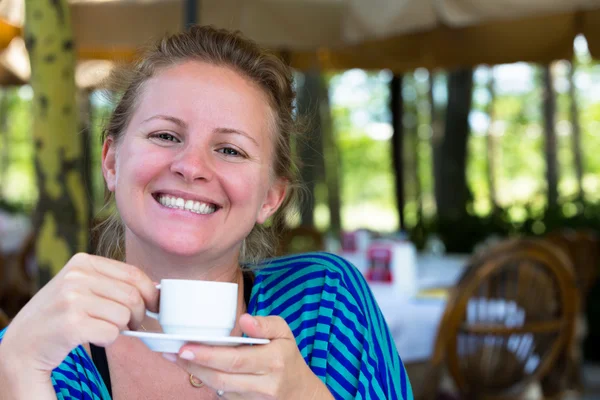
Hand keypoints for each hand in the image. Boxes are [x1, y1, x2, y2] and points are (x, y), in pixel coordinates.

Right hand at [0, 253, 158, 376]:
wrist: (23, 343)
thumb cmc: (61, 315)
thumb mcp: (82, 286)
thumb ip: (112, 282)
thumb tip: (155, 290)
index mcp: (83, 262)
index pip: (133, 273)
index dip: (151, 292)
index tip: (156, 305)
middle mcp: (76, 276)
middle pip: (133, 296)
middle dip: (138, 314)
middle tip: (131, 324)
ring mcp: (72, 299)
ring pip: (124, 316)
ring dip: (121, 328)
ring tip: (103, 329)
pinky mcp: (71, 324)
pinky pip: (112, 333)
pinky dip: (108, 340)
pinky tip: (91, 338)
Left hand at [169, 314, 332, 399]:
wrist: (299, 393)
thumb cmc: (287, 357)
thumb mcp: (285, 333)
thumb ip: (265, 324)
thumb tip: (245, 319)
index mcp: (274, 361)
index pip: (235, 360)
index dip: (207, 355)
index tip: (185, 347)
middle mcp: (264, 384)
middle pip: (220, 377)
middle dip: (192, 365)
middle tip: (171, 352)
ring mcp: (253, 399)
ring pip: (217, 387)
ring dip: (194, 373)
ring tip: (175, 357)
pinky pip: (220, 394)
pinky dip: (205, 380)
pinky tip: (193, 367)